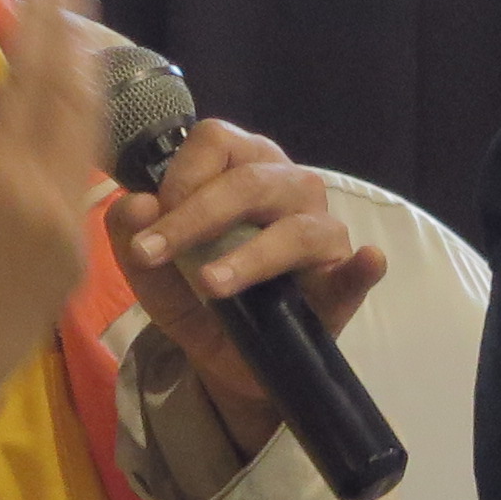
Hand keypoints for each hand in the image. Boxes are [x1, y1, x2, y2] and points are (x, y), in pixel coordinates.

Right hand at [0, 0, 109, 499]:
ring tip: (81, 33)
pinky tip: (76, 106)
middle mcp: (50, 197)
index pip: (28, 78)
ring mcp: (73, 226)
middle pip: (73, 97)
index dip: (35, 22)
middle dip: (70, 39)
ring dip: (88, 79)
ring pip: (90, 133)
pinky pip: (88, 171)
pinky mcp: (80, 250)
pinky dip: (84, 128)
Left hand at [113, 117, 387, 460]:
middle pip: (251, 181)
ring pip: (296, 228)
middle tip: (154, 254)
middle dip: (196, 217)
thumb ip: (133, 238)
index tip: (150, 226)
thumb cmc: (198, 298)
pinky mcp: (343, 279)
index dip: (178, 176)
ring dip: (250, 256)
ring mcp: (322, 231)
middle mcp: (288, 188)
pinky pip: (356, 270)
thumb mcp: (153, 274)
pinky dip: (361, 266)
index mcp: (242, 168)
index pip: (216, 141)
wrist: (233, 359)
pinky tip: (367, 260)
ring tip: (212, 286)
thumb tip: (134, 204)